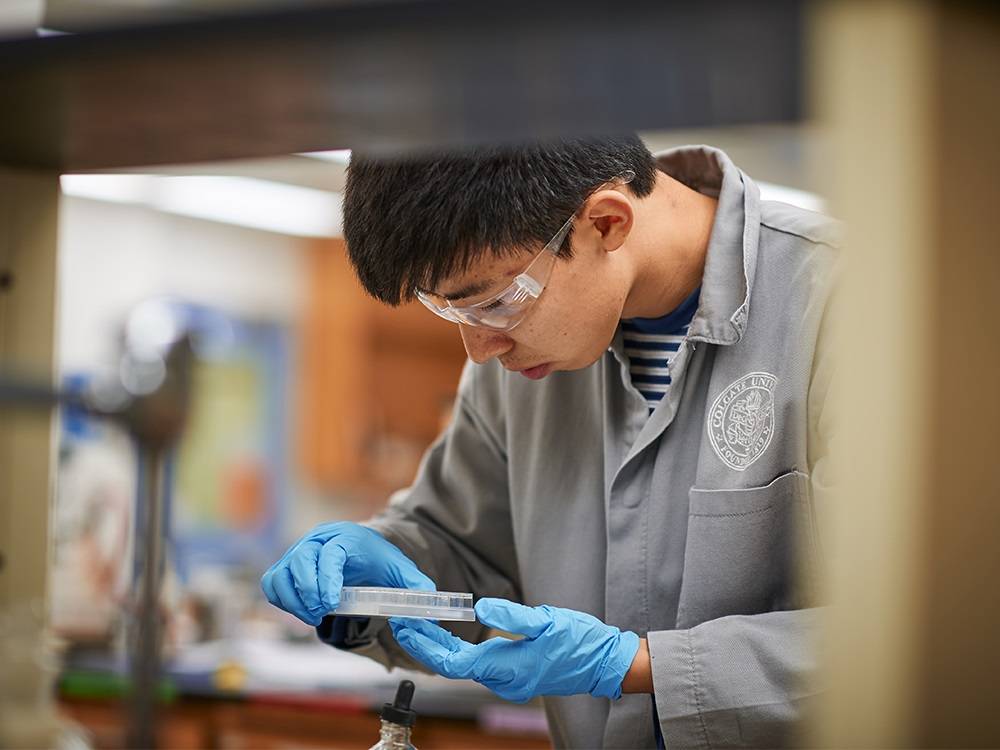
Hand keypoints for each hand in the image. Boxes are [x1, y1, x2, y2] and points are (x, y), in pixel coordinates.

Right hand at [261, 522, 434, 625]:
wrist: (359, 547)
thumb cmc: (377, 559)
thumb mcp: (399, 568)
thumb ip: (415, 584)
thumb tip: (428, 602)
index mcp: (345, 538)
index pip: (330, 554)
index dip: (327, 578)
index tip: (331, 603)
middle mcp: (317, 540)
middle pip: (300, 561)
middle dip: (309, 592)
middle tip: (323, 613)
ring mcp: (298, 552)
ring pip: (281, 574)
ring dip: (294, 600)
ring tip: (315, 616)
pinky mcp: (285, 565)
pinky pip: (272, 583)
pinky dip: (282, 600)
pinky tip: (303, 610)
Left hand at [390, 598, 639, 701]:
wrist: (604, 663)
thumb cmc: (579, 641)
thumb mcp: (547, 620)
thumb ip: (512, 616)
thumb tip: (480, 610)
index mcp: (507, 667)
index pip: (453, 663)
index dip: (426, 646)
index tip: (408, 627)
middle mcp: (503, 680)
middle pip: (451, 666)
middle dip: (424, 644)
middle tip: (402, 620)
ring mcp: (508, 681)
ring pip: (461, 667)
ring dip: (437, 647)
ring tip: (417, 623)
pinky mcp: (512, 675)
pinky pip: (475, 666)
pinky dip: (454, 650)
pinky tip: (446, 635)